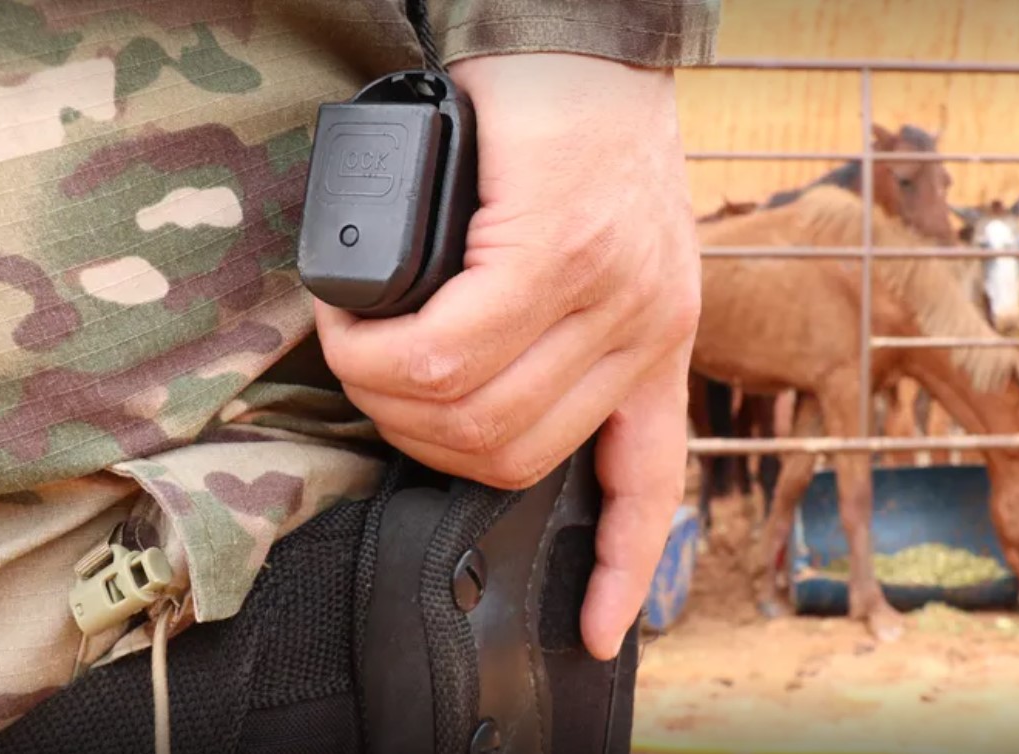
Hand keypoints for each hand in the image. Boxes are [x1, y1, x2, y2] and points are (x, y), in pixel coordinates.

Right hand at [312, 53, 701, 660]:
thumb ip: (570, 333)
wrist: (584, 37)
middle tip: (379, 383)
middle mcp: (645, 328)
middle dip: (418, 440)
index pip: (650, 481)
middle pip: (510, 456)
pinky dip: (378, 347)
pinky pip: (447, 351)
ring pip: (467, 411)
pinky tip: (356, 316)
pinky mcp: (549, 248)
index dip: (618, 566)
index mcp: (662, 341)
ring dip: (384, 394)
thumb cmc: (580, 137)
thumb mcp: (613, 251)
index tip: (592, 627)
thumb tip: (482, 395)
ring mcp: (602, 292)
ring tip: (359, 344)